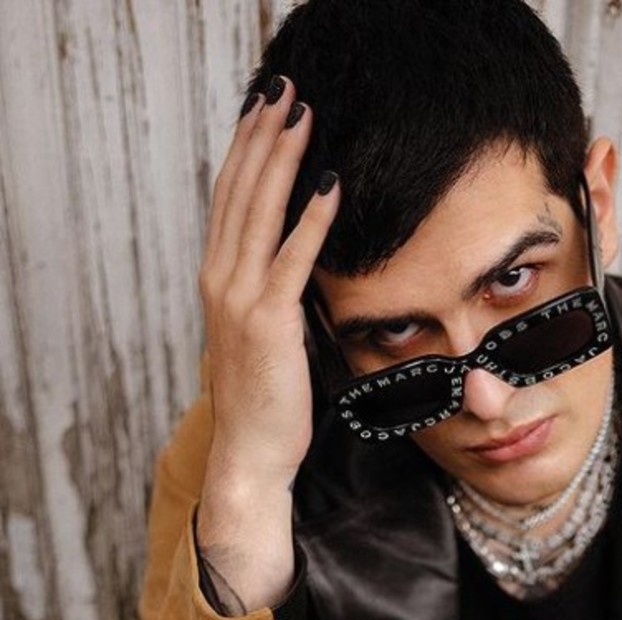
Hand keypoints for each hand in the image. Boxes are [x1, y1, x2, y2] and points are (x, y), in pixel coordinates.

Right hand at [195, 77, 339, 611]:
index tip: (265, 110)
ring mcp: (240, 300)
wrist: (250, 454)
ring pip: (260, 213)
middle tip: (284, 90)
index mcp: (218, 281)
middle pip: (240, 192)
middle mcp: (221, 282)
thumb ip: (272, 296)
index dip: (247, 151)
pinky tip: (331, 185)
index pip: (230, 200)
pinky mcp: (269, 323)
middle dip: (263, 137)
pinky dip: (312, 219)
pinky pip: (292, 259)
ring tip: (304, 115)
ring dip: (283, 160)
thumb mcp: (263, 337)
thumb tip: (298, 266)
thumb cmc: (265, 403)